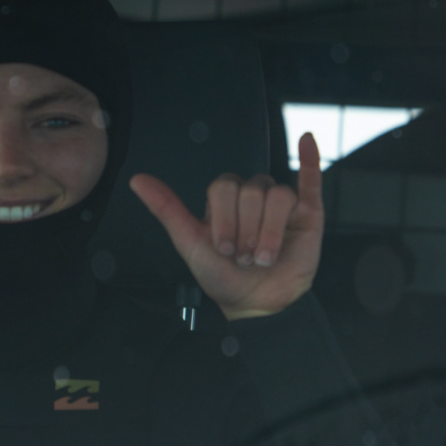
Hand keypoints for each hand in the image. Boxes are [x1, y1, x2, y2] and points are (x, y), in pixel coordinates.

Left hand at [129, 132, 323, 321]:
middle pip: (250, 191)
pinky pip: (310, 179)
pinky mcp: (308, 212)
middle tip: (244, 257)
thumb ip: (166, 209)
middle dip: (246, 230)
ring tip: (264, 258)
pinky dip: (309, 159)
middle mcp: (252, 195)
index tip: (223, 249)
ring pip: (278, 195)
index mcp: (224, 199)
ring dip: (269, 231)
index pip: (224, 187)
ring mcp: (281, 203)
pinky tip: (306, 140)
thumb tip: (136, 179)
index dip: (224, 218)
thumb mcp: (189, 243)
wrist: (254, 305)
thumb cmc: (221, 275)